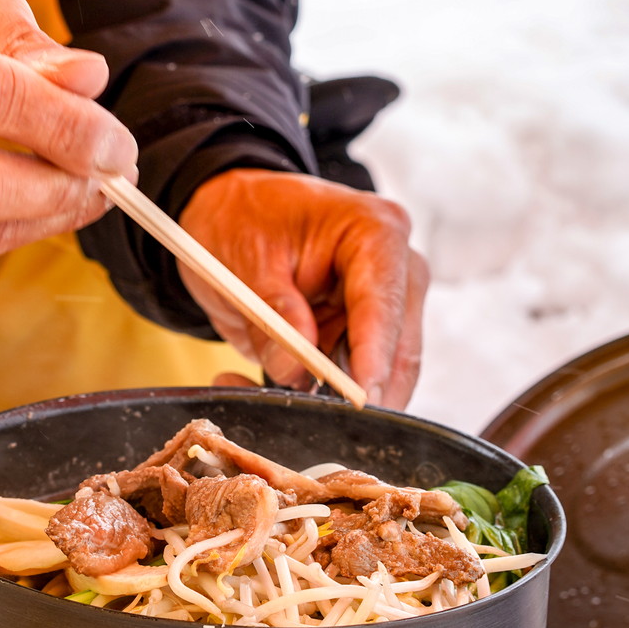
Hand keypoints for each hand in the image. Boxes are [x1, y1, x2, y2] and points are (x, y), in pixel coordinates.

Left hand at [177, 169, 426, 409]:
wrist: (232, 215)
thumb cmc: (244, 218)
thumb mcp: (245, 258)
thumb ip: (274, 311)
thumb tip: (295, 367)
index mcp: (375, 232)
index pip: (383, 300)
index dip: (374, 353)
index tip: (361, 398)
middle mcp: (396, 272)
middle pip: (395, 351)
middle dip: (348, 391)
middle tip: (292, 412)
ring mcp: (385, 310)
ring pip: (375, 380)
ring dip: (322, 399)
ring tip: (246, 387)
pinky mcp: (364, 340)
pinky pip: (348, 385)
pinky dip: (310, 396)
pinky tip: (258, 384)